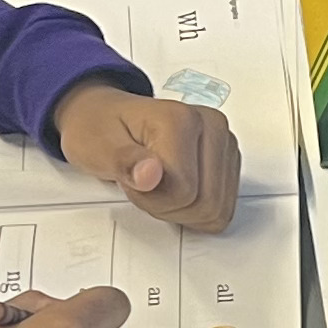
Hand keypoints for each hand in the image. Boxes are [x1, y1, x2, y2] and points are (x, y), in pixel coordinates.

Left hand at [56, 76, 238, 229]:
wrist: (101, 115)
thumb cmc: (99, 128)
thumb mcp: (99, 146)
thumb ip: (125, 161)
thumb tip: (151, 174)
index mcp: (183, 119)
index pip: (184, 191)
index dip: (152, 198)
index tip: (133, 178)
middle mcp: (212, 127)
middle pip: (207, 204)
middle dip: (168, 207)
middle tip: (143, 183)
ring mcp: (224, 144)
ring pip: (217, 211)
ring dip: (182, 211)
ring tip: (157, 185)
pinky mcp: (228, 162)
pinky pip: (221, 210)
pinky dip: (195, 211)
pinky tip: (175, 191)